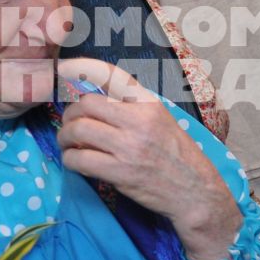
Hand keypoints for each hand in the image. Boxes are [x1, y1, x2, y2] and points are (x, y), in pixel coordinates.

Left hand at [55, 56, 241, 259]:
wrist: (195, 192)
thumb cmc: (177, 156)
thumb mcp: (162, 121)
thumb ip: (133, 107)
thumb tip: (95, 99)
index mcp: (149, 104)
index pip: (112, 76)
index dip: (84, 67)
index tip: (65, 69)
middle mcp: (139, 121)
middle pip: (87, 104)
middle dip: (71, 114)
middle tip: (71, 124)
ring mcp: (129, 147)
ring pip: (78, 130)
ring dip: (65, 137)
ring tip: (68, 143)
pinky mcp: (120, 173)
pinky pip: (80, 159)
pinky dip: (70, 159)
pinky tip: (74, 160)